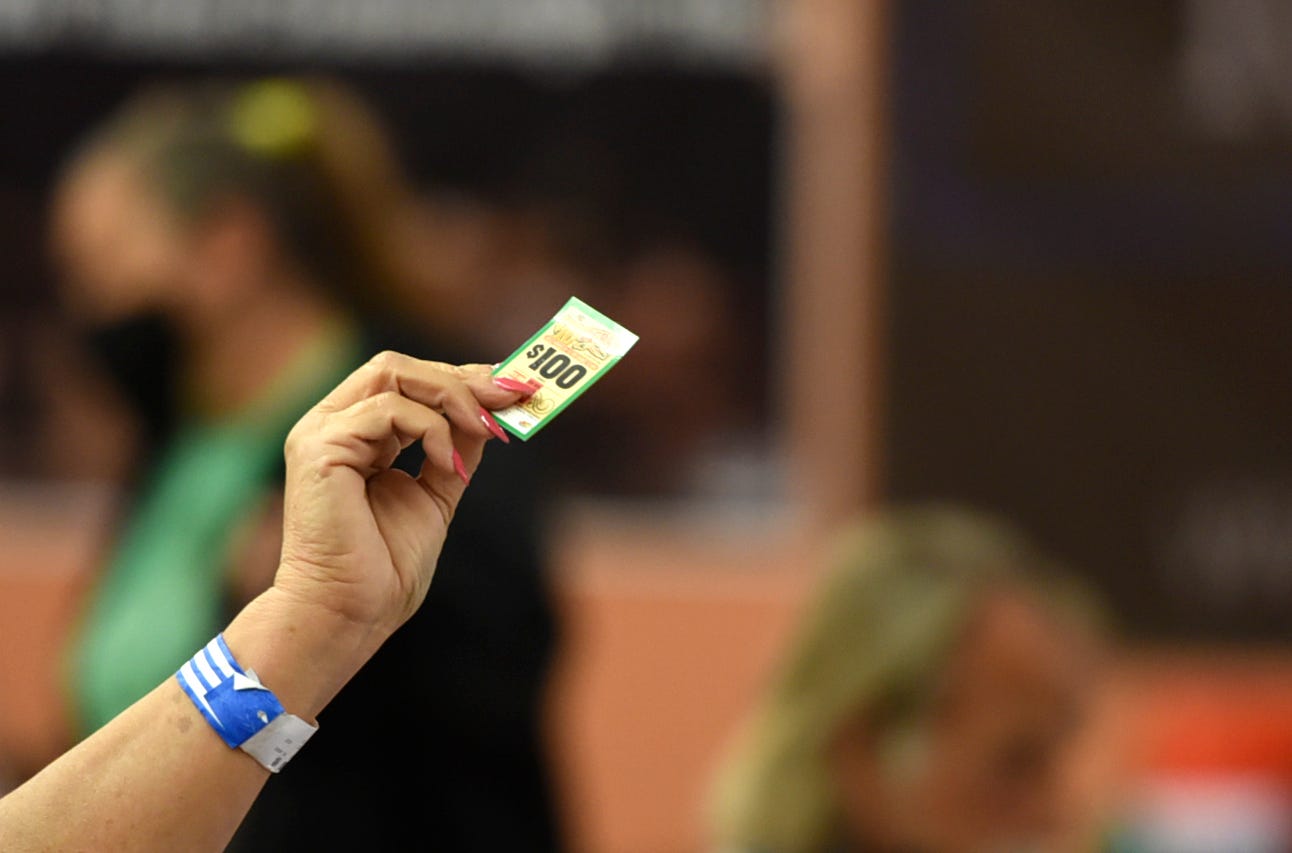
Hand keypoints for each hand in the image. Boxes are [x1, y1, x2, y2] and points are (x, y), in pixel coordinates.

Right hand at [274, 351, 523, 639]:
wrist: (349, 613)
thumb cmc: (384, 567)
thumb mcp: (436, 493)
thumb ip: (455, 449)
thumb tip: (489, 414)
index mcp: (356, 435)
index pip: (407, 380)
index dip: (462, 377)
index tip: (512, 387)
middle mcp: (333, 424)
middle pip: (398, 366)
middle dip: (462, 377)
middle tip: (511, 395)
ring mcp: (321, 432)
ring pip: (393, 374)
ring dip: (452, 397)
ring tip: (486, 430)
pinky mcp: (319, 447)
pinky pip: (386, 409)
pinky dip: (429, 428)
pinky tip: (448, 464)